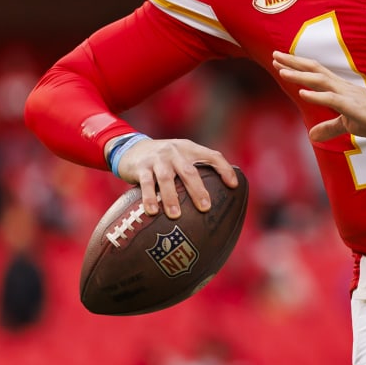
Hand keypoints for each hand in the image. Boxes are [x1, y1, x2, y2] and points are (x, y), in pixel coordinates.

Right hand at [117, 137, 239, 218]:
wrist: (131, 148)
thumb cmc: (164, 160)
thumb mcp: (181, 157)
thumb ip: (196, 170)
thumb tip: (217, 199)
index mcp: (190, 149)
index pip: (212, 156)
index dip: (224, 169)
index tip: (234, 185)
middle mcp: (175, 152)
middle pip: (190, 171)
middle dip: (198, 190)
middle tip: (205, 208)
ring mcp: (158, 159)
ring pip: (167, 179)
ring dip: (172, 198)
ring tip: (176, 216)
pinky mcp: (141, 167)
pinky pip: (146, 183)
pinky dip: (149, 198)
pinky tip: (153, 211)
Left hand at [272, 51, 365, 142]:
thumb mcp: (347, 124)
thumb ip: (329, 127)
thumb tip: (311, 136)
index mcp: (339, 88)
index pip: (315, 72)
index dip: (297, 66)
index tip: (280, 60)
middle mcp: (340, 86)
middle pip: (314, 70)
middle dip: (293, 63)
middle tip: (275, 55)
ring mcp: (346, 95)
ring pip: (320, 80)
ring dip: (300, 76)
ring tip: (282, 71)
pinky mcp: (352, 106)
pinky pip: (332, 99)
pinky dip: (316, 95)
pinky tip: (303, 93)